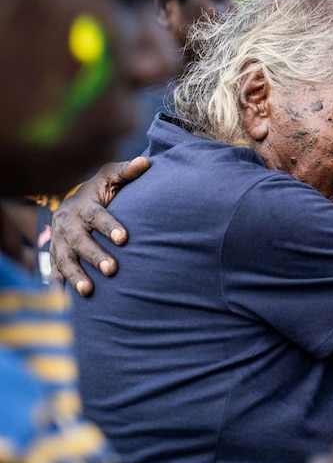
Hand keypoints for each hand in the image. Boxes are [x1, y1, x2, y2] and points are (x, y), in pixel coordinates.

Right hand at [50, 156, 149, 295]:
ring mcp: (59, 243)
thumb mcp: (111, 178)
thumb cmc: (102, 191)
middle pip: (80, 241)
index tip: (125, 238)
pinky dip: (60, 285)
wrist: (75, 204)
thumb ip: (127, 172)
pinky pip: (55, 273)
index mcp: (83, 206)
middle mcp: (68, 225)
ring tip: (88, 290)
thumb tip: (146, 162)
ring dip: (76, 275)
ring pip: (65, 260)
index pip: (96, 216)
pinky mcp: (56, 257)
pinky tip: (68, 300)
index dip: (110, 226)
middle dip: (95, 255)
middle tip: (113, 269)